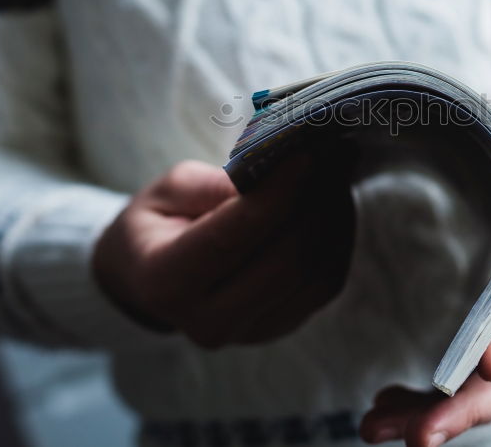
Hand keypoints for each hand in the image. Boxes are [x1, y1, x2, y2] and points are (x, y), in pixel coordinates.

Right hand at [92, 153, 354, 348]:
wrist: (152, 278)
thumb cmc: (159, 223)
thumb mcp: (169, 190)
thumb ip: (216, 185)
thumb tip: (275, 177)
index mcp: (166, 282)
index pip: (232, 238)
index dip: (276, 197)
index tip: (305, 157)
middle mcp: (207, 321)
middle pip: (283, 263)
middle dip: (315, 205)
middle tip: (330, 159)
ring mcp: (248, 333)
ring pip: (313, 276)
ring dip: (334, 221)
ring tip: (334, 177)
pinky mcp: (280, 327)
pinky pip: (325, 286)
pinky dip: (338, 243)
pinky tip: (334, 208)